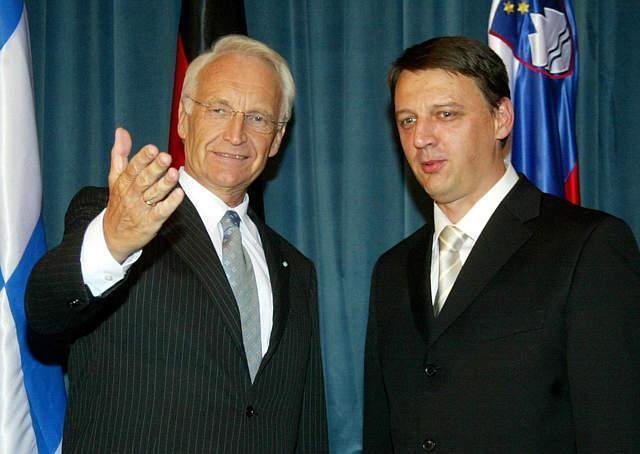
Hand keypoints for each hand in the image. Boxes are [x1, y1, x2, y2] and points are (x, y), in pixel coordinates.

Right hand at [103, 128, 184, 262]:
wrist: (113, 236)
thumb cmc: (119, 202)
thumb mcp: (115, 178)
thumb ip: (120, 154)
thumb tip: (121, 131)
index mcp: (123, 182)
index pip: (133, 168)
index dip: (142, 158)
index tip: (153, 148)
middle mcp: (131, 195)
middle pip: (143, 180)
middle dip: (155, 168)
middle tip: (166, 157)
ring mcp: (141, 209)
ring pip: (153, 195)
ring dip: (164, 184)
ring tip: (175, 173)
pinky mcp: (151, 222)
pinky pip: (161, 212)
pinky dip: (170, 204)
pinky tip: (179, 194)